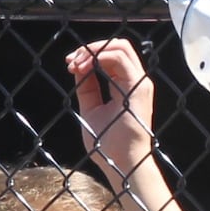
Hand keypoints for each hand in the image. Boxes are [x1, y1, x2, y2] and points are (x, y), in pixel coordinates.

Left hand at [68, 39, 154, 175]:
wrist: (121, 163)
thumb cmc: (108, 144)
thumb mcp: (91, 109)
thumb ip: (87, 88)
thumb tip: (78, 67)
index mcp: (125, 86)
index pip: (111, 56)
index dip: (89, 55)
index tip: (69, 65)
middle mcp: (135, 81)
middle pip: (117, 46)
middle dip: (90, 48)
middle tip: (71, 61)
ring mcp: (139, 83)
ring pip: (120, 46)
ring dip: (93, 50)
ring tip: (76, 64)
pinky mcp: (139, 87)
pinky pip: (120, 58)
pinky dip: (100, 56)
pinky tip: (85, 66)